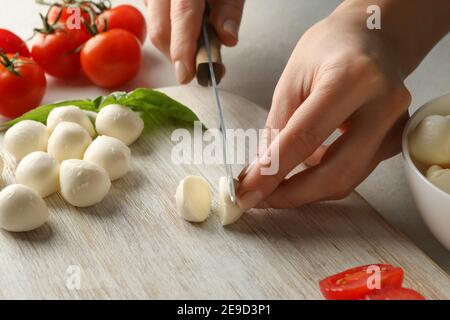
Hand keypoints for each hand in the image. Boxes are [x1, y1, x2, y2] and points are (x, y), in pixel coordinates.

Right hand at [144, 0, 244, 82]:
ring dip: (173, 44)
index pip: (182, 17)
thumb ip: (230, 9)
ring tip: (195, 42)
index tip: (186, 75)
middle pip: (160, 30)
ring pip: (154, 27)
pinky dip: (168, 30)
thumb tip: (227, 39)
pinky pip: (152, 17)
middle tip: (198, 66)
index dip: (183, 50)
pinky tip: (185, 27)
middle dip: (177, 55)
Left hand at [236, 5, 413, 209]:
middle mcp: (383, 105)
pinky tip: (304, 168)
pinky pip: (354, 172)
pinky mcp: (393, 141)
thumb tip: (261, 173)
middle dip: (292, 194)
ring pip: (347, 179)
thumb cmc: (328, 51)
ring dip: (305, 190)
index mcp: (352, 79)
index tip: (246, 192)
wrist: (372, 39)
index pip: (305, 137)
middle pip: (335, 172)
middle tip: (259, 199)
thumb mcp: (291, 80)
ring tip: (274, 184)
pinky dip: (323, 177)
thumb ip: (277, 128)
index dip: (273, 171)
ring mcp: (395, 127)